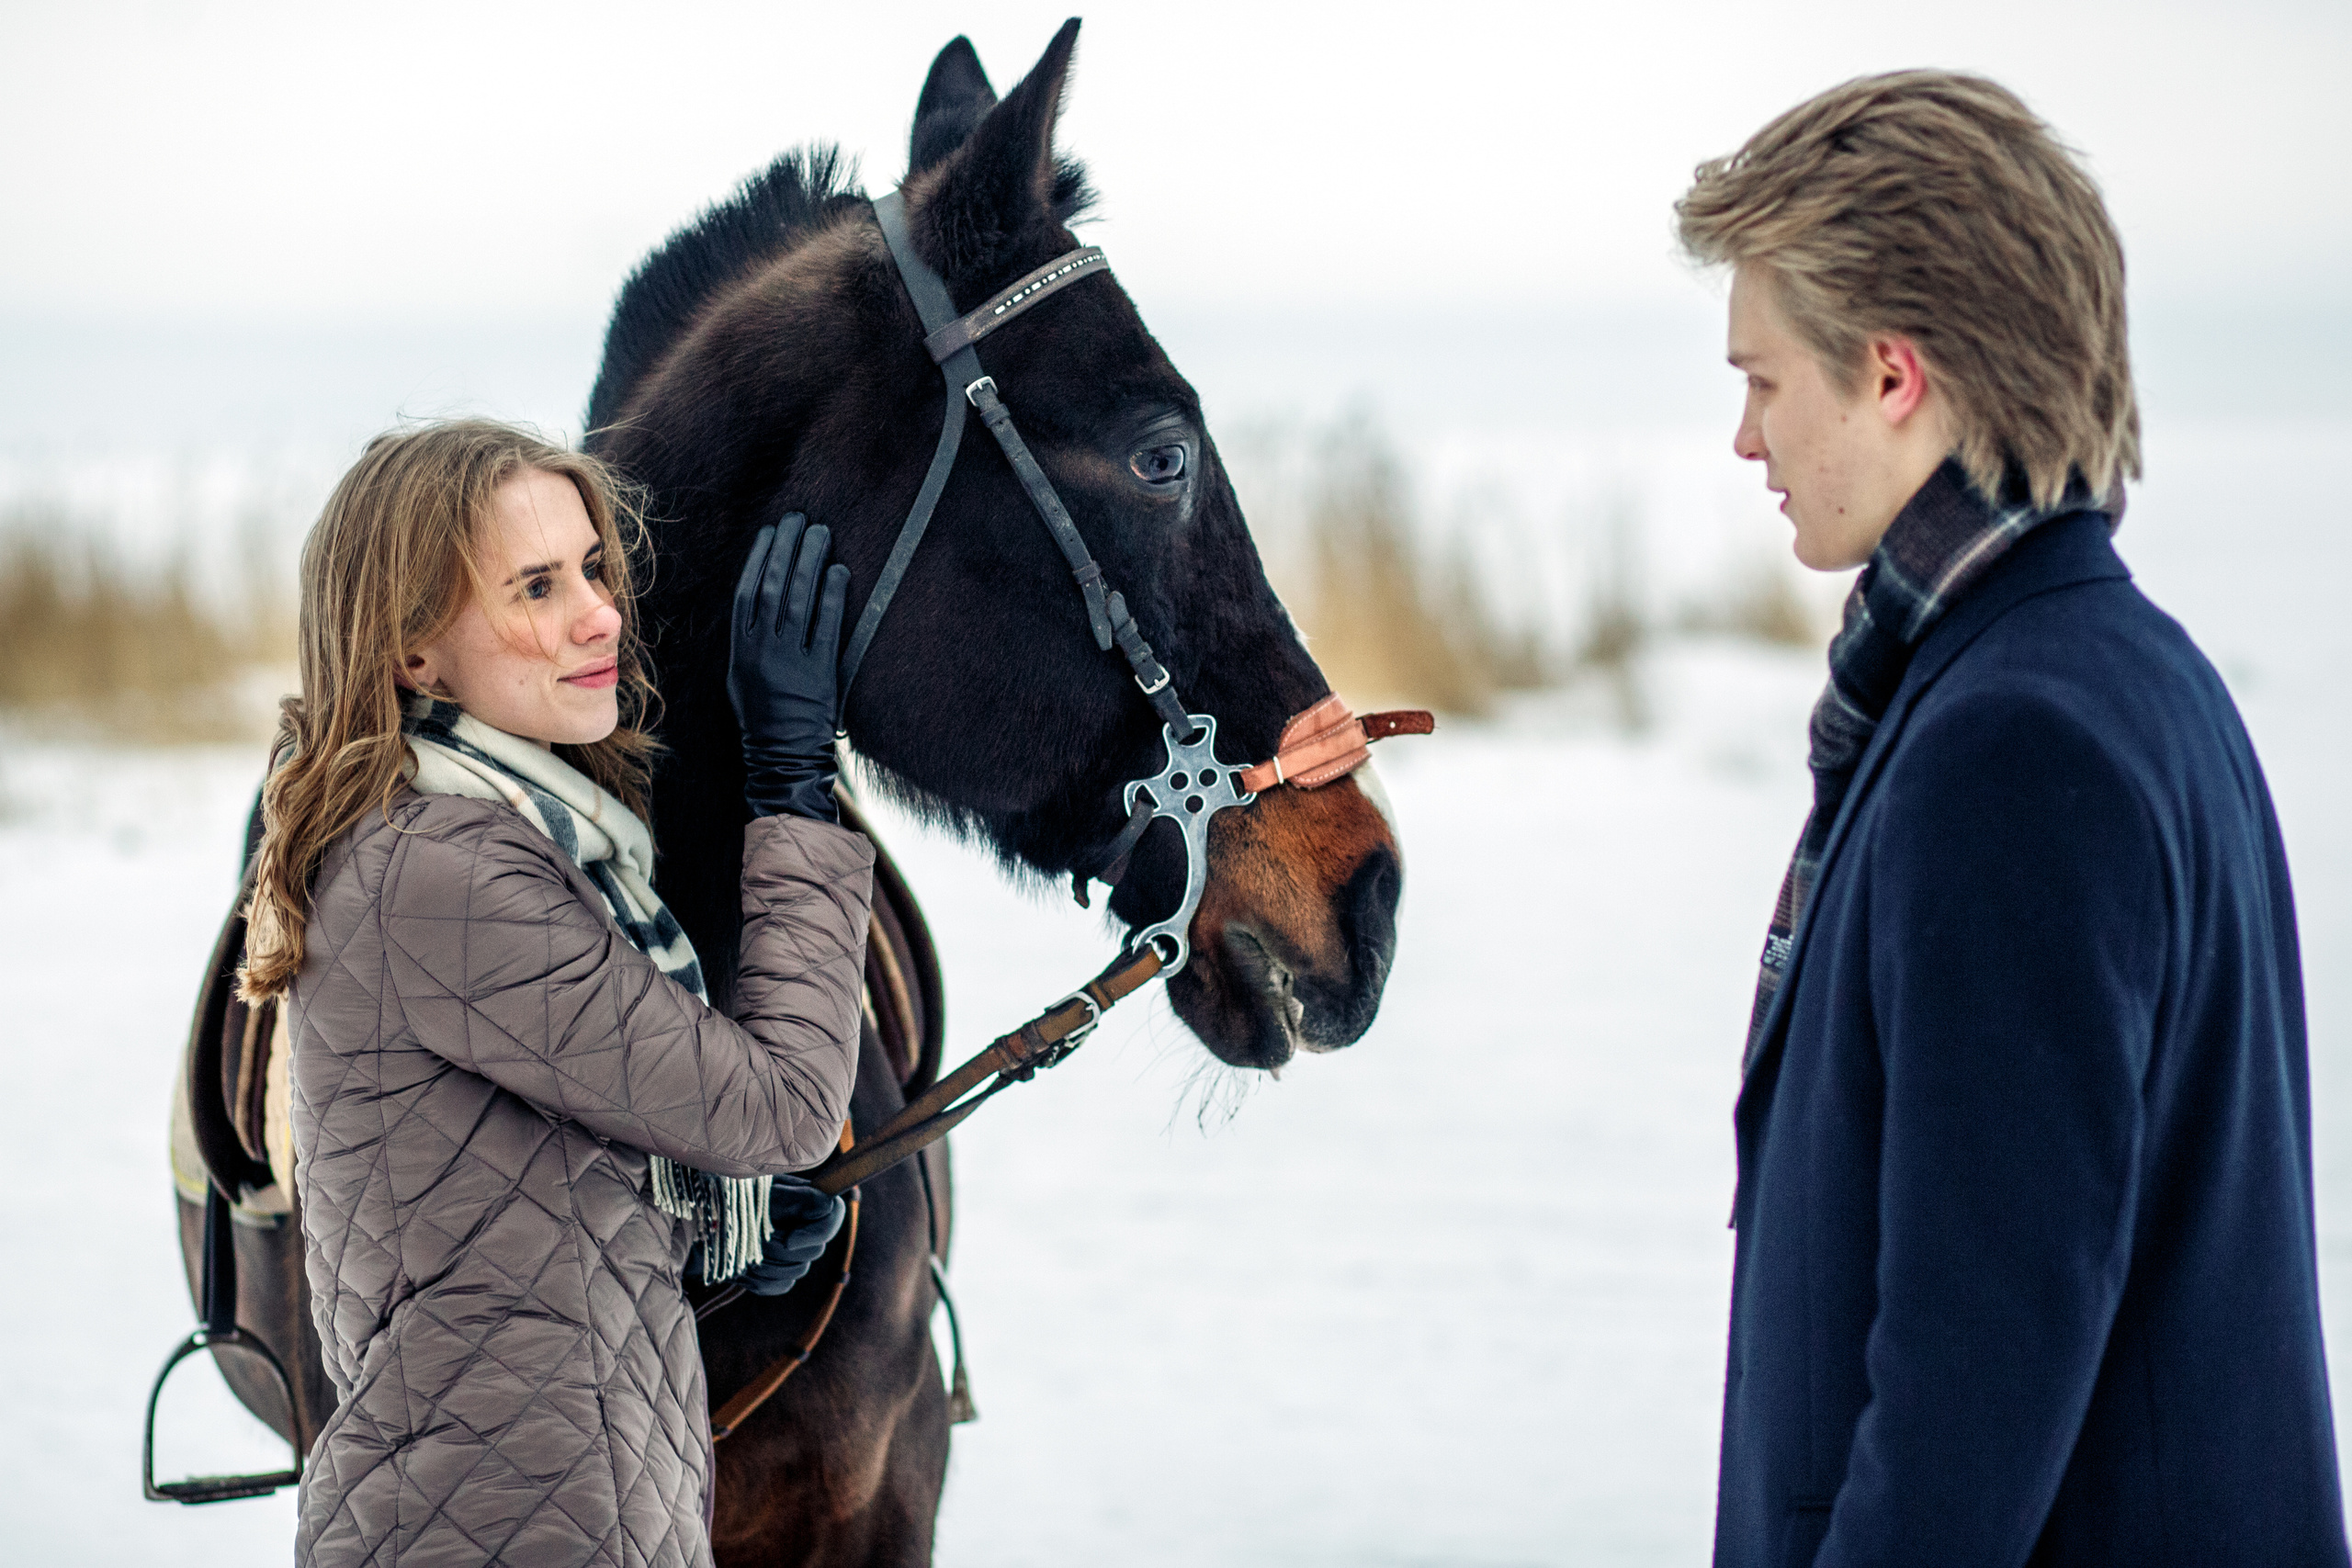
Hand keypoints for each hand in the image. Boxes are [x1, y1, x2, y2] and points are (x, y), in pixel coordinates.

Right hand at [729, 514, 850, 822]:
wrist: (783, 756)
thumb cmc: (765, 714)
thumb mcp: (744, 675)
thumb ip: (750, 638)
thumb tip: (761, 596)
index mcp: (741, 651)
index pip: (747, 593)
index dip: (758, 559)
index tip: (770, 532)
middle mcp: (762, 652)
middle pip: (773, 589)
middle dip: (786, 549)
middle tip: (800, 519)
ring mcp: (790, 662)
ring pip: (798, 601)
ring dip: (810, 562)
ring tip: (821, 533)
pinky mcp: (819, 674)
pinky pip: (826, 627)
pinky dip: (832, 597)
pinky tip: (838, 571)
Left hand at [740, 1176, 846, 1297]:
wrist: (705, 1222)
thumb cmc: (734, 1200)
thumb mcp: (764, 1193)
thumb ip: (797, 1199)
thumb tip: (827, 1206)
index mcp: (807, 1200)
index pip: (833, 1215)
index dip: (817, 1232)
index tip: (789, 1240)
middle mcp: (806, 1227)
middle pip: (815, 1250)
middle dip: (779, 1248)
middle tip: (750, 1238)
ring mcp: (795, 1254)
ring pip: (797, 1270)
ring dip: (765, 1263)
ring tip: (740, 1251)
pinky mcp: (780, 1276)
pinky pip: (781, 1285)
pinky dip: (758, 1279)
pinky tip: (741, 1268)